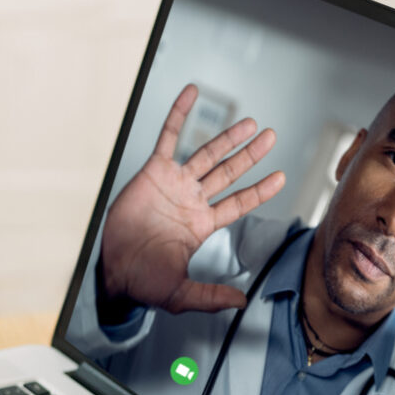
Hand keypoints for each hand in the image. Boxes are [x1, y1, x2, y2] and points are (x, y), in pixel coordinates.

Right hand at [96, 84, 283, 317]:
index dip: (260, 190)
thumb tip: (242, 300)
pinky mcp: (153, 172)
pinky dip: (179, 115)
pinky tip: (192, 93)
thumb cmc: (144, 282)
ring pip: (206, 154)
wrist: (113, 270)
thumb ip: (211, 296)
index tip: (281, 177)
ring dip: (227, 138)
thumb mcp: (183, 294)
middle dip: (250, 155)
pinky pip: (168, 138)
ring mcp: (174, 184)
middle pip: (228, 172)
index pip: (238, 202)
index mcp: (203, 225)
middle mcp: (192, 201)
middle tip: (270, 137)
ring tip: (249, 124)